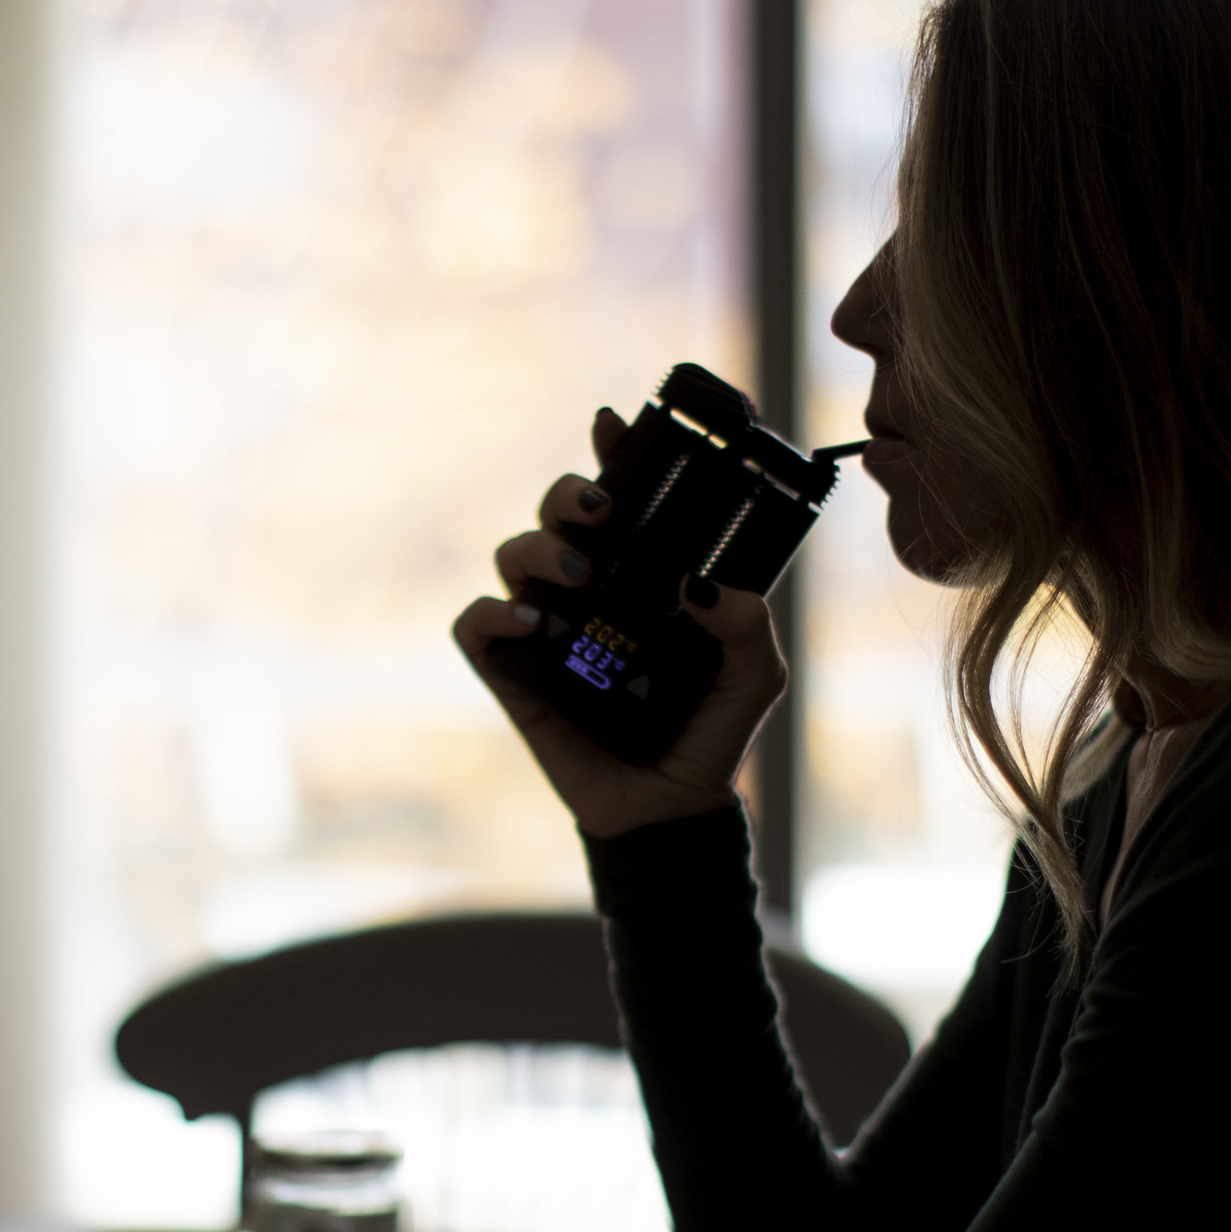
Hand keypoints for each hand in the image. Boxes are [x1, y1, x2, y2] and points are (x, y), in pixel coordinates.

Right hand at [452, 406, 787, 838]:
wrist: (669, 808)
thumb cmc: (710, 734)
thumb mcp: (754, 675)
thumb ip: (747, 624)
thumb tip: (701, 584)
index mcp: (645, 573)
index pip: (623, 494)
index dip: (613, 452)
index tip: (615, 423)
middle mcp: (591, 589)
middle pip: (560, 510)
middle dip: (572, 492)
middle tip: (606, 511)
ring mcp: (547, 628)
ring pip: (514, 552)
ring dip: (541, 549)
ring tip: (582, 577)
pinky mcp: (511, 673)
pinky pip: (476, 625)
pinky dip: (495, 615)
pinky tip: (534, 627)